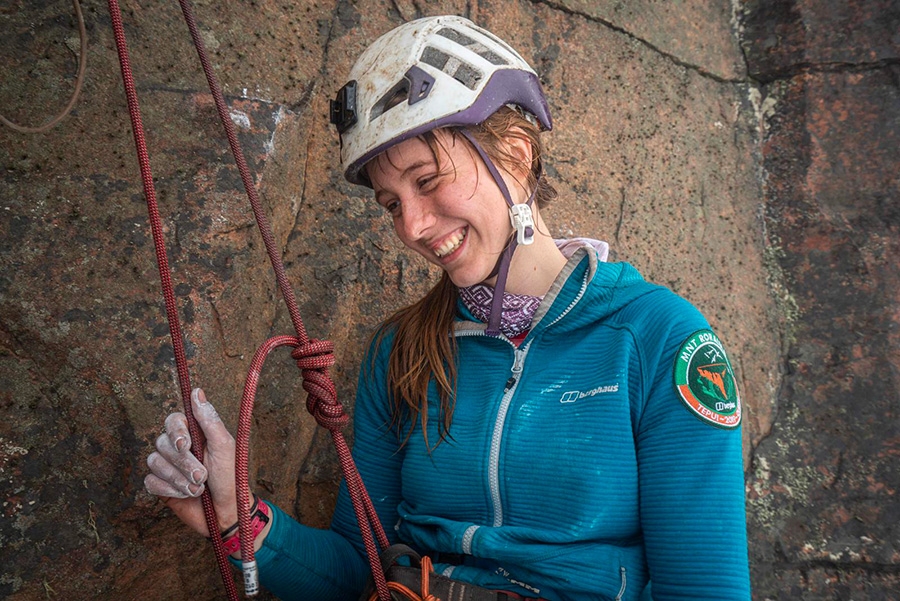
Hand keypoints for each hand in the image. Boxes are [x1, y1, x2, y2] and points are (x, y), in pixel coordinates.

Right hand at [145, 388, 237, 536]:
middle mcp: (178, 447)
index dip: (175, 432)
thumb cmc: (230, 477)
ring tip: (198, 488)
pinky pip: (151, 481)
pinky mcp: (161, 486)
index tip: (186, 444)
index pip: (172, 421)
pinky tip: (184, 494)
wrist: (226, 512)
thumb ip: (208, 419)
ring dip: (179, 478)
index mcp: (195, 433)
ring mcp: (168, 466)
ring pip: (155, 462)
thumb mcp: (223, 445)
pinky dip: (169, 489)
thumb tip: (197, 391)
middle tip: (203, 476)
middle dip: (184, 463)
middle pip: (162, 443)